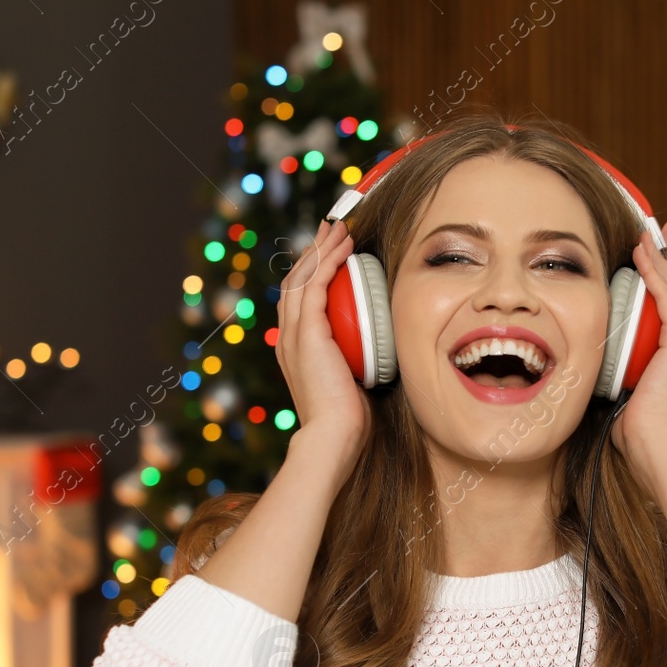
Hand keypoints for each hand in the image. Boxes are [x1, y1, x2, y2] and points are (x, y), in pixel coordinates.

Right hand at [275, 218, 371, 477]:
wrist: (333, 437)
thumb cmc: (347, 419)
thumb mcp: (352, 381)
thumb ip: (356, 362)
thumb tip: (378, 354)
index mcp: (295, 349)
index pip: (299, 301)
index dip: (312, 273)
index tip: (330, 254)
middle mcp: (288, 338)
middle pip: (296, 281)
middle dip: (313, 252)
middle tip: (330, 230)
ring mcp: (294, 335)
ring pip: (302, 278)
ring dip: (321, 250)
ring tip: (337, 229)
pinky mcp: (306, 334)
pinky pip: (314, 287)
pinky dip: (328, 263)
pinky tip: (342, 248)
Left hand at [609, 216, 666, 491]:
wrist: (654, 449)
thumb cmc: (639, 432)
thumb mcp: (633, 392)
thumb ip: (627, 372)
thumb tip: (603, 367)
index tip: (662, 253)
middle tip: (666, 229)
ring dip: (666, 256)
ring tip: (652, 232)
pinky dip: (658, 273)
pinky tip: (644, 255)